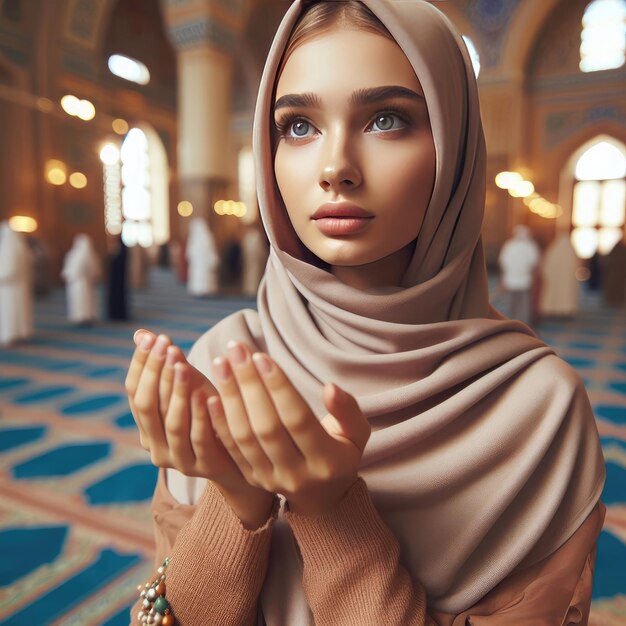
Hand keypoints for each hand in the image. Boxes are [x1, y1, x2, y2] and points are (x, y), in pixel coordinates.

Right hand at [125, 330, 273, 527]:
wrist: (239, 455)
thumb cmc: (212, 413)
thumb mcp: (190, 386)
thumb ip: (167, 364)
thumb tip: (140, 333)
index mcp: (146, 426)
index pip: (133, 391)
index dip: (141, 363)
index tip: (151, 337)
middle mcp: (155, 446)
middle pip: (147, 406)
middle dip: (155, 372)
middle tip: (166, 344)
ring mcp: (178, 460)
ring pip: (171, 423)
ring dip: (176, 391)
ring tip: (182, 365)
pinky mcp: (205, 466)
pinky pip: (199, 438)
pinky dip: (202, 414)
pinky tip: (206, 393)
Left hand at [208, 341, 370, 515]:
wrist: (322, 493)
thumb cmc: (341, 450)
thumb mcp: (356, 432)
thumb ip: (348, 410)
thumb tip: (330, 388)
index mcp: (327, 461)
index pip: (297, 419)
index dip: (278, 387)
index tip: (261, 356)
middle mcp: (297, 475)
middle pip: (266, 426)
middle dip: (248, 384)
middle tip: (235, 349)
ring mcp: (271, 480)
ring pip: (244, 437)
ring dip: (229, 397)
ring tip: (221, 363)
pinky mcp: (251, 479)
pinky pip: (231, 449)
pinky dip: (219, 422)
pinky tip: (209, 395)